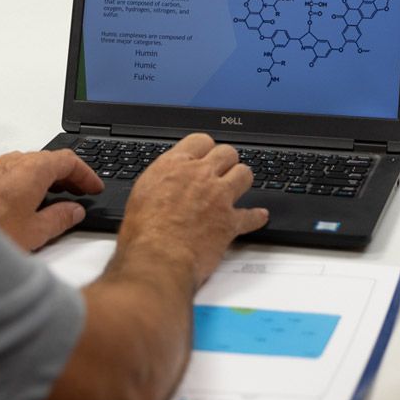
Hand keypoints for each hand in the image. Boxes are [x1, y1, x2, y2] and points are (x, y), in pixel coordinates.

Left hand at [0, 149, 104, 251]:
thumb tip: (74, 211)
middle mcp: (12, 162)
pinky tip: (22, 201)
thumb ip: (61, 218)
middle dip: (66, 176)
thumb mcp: (36, 232)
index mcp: (33, 169)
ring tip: (53, 199)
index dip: (85, 173)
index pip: (68, 160)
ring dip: (43, 177)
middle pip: (47, 160)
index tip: (93, 186)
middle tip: (79, 193)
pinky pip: (7, 171)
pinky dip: (22, 180)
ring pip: (26, 164)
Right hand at [115, 133, 267, 287]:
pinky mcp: (230, 222)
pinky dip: (256, 217)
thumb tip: (165, 182)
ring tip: (237, 188)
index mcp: (174, 166)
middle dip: (226, 161)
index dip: (205, 148)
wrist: (158, 258)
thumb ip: (160, 182)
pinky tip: (258, 216)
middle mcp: (200, 176)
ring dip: (241, 180)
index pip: (200, 140)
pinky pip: (252, 215)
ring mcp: (219, 197)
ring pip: (244, 174)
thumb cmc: (143, 233)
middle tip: (222, 171)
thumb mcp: (141, 195)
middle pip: (227, 152)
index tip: (205, 155)